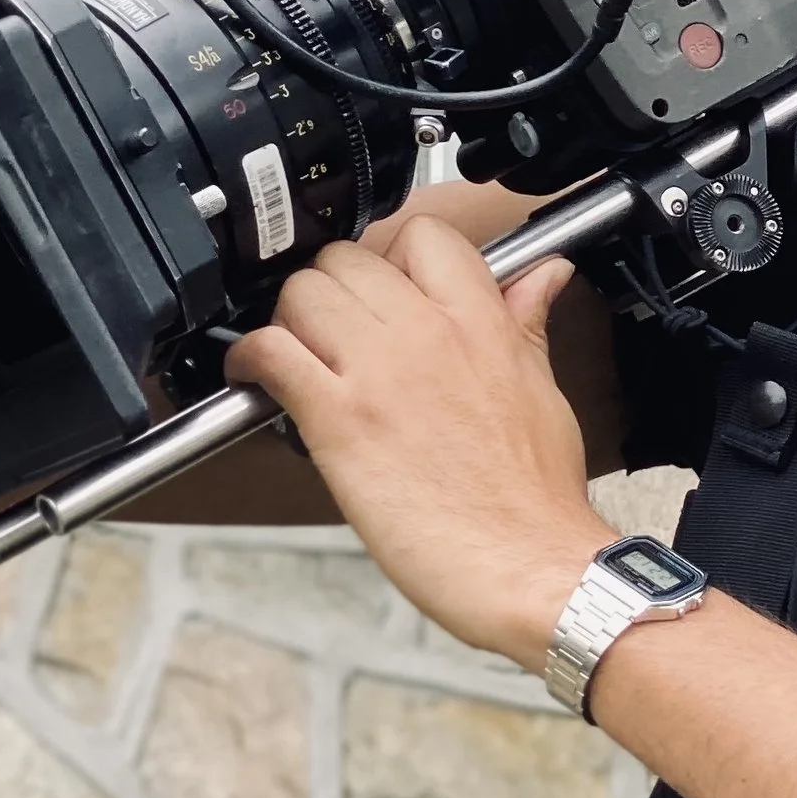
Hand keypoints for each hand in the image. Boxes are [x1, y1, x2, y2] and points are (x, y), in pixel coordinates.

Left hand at [223, 219, 605, 666]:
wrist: (528, 564)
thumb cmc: (534, 496)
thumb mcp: (542, 387)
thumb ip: (526, 321)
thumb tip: (546, 275)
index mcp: (482, 319)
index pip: (423, 233)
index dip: (393, 254)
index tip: (385, 286)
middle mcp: (428, 331)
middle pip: (349, 258)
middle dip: (333, 287)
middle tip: (332, 328)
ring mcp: (379, 372)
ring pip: (303, 292)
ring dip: (289, 318)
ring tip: (295, 353)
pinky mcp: (339, 419)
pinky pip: (271, 352)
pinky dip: (250, 358)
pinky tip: (255, 377)